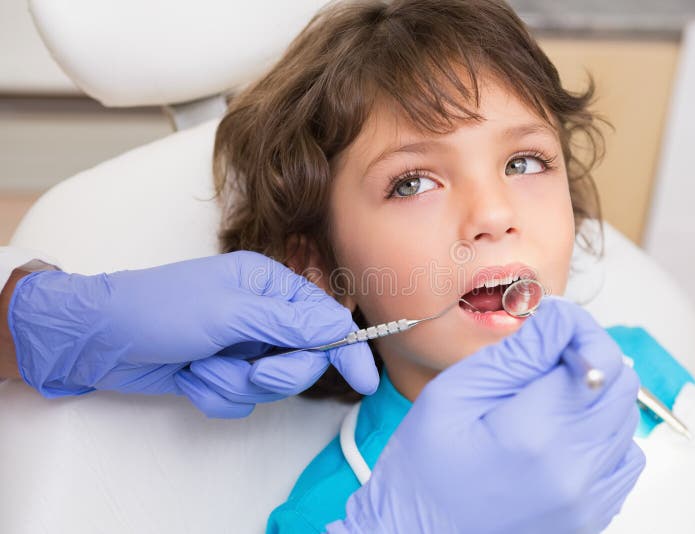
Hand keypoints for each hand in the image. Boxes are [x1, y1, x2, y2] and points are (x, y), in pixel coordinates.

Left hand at [9, 251, 377, 416]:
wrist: (101, 339)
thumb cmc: (163, 310)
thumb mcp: (231, 313)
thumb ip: (291, 323)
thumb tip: (341, 329)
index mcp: (270, 286)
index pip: (325, 320)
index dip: (346, 350)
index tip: (365, 381)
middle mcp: (261, 315)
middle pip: (303, 358)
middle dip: (277, 372)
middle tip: (253, 370)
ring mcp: (241, 346)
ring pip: (271, 385)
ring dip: (235, 383)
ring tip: (203, 366)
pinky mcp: (222, 372)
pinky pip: (241, 399)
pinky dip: (216, 394)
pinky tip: (190, 377)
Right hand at [328, 298, 644, 533]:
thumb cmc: (422, 474)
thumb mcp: (453, 395)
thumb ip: (515, 354)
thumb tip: (559, 319)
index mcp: (535, 435)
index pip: (598, 358)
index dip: (580, 330)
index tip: (555, 326)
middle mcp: (574, 472)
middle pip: (621, 386)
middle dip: (588, 358)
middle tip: (545, 360)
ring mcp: (588, 502)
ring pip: (625, 421)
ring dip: (595, 397)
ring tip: (545, 402)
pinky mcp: (591, 518)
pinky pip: (623, 461)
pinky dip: (600, 436)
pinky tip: (559, 436)